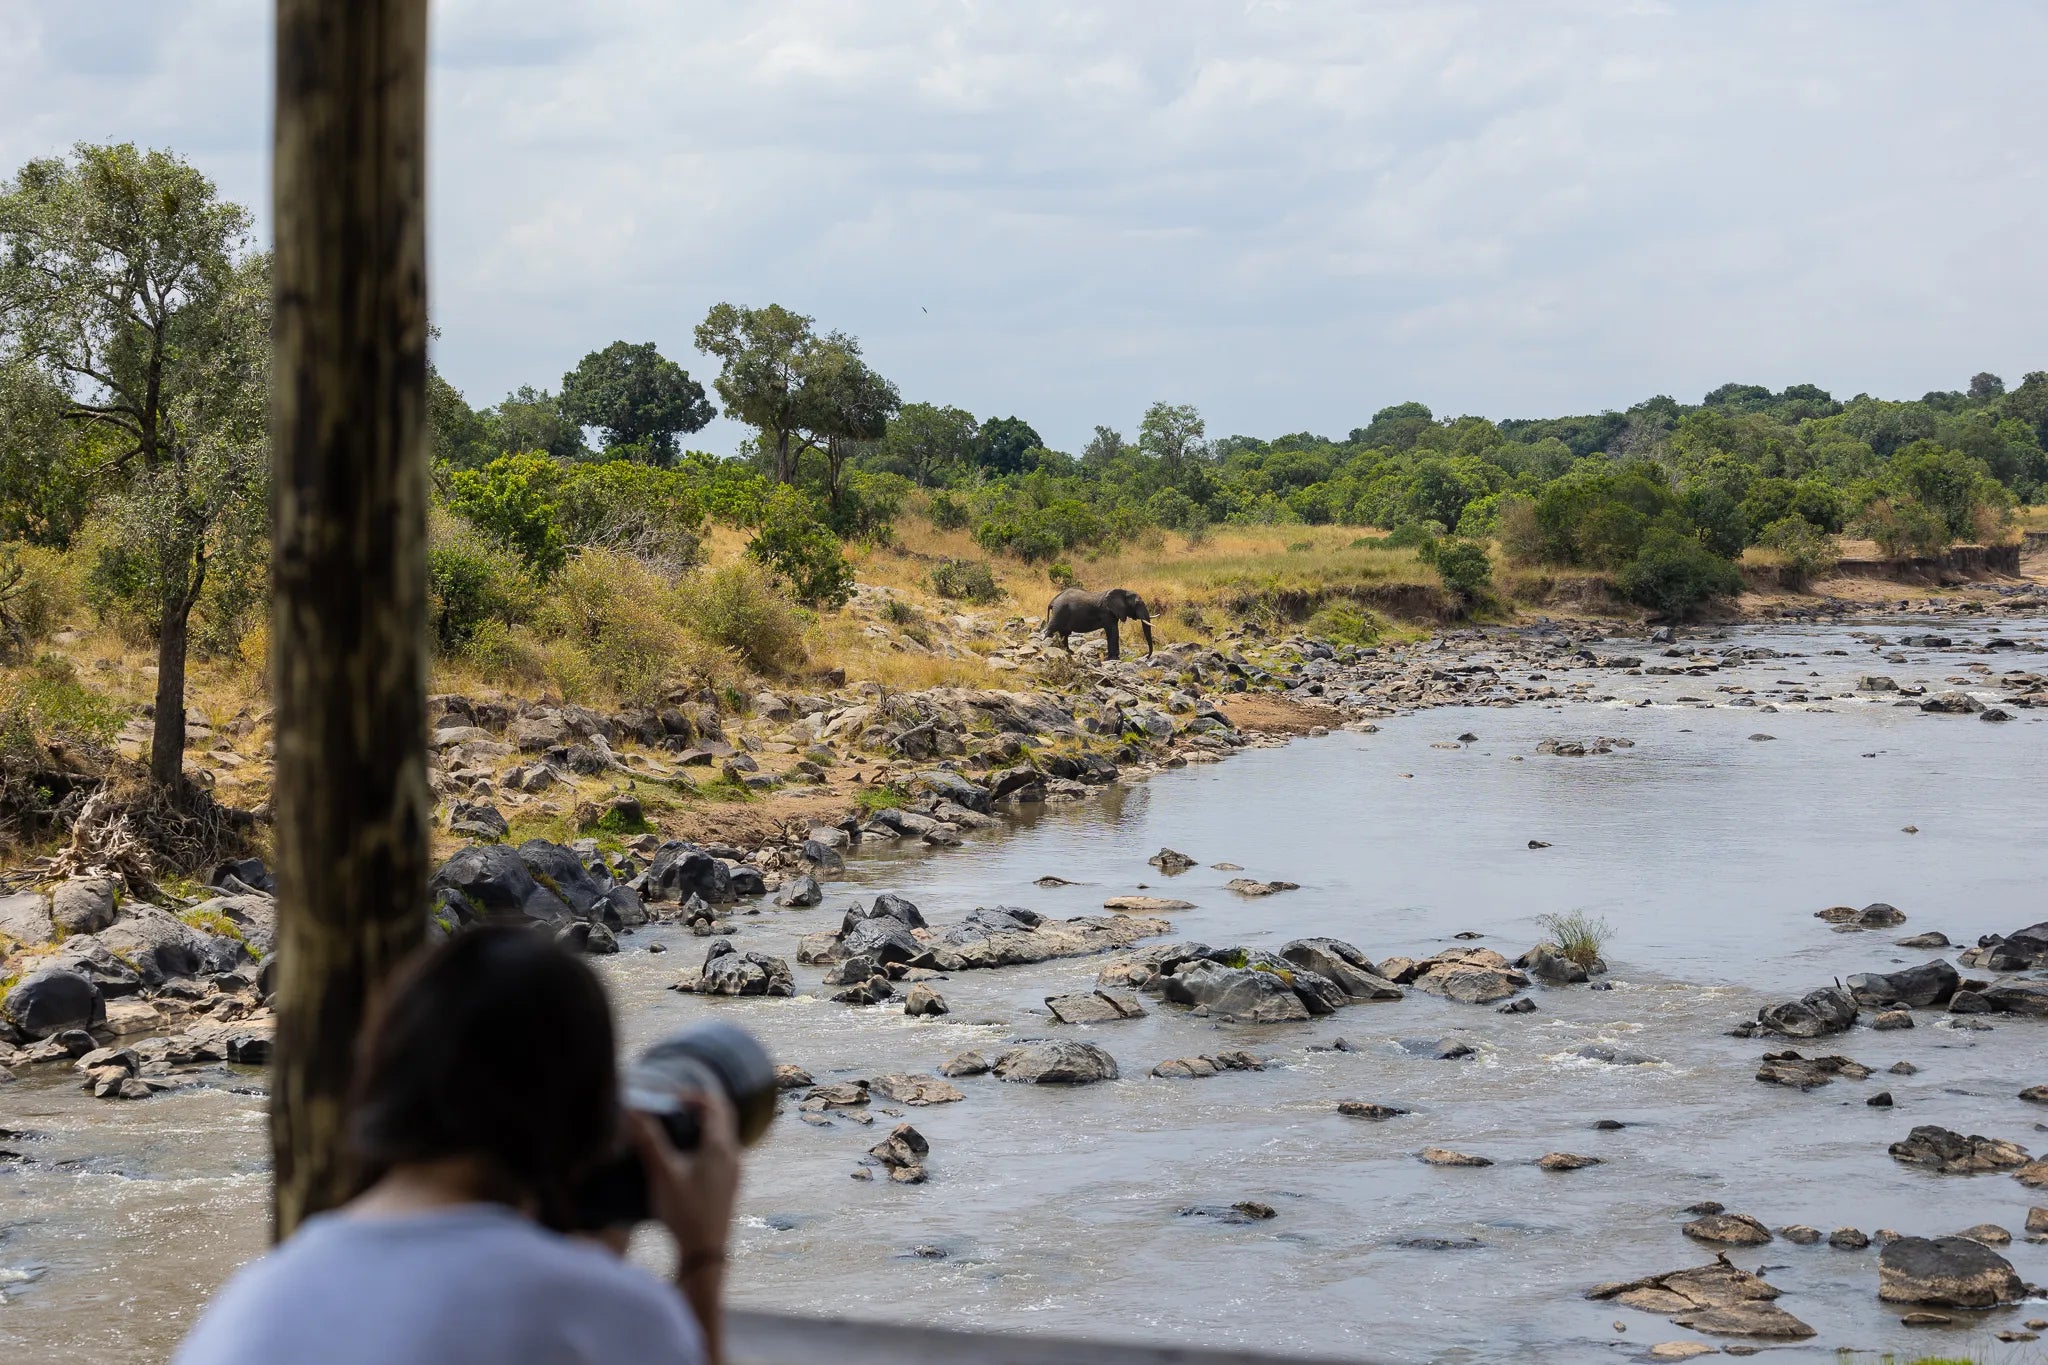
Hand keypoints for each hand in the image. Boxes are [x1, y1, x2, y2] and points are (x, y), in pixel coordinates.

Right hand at [628, 1092, 740, 1269]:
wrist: (705, 1254)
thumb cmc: (685, 1212)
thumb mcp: (663, 1173)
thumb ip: (649, 1140)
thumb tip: (634, 1111)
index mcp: (720, 1146)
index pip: (715, 1103)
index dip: (692, 1095)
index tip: (669, 1100)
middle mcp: (733, 1154)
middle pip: (722, 1117)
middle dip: (699, 1108)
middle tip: (673, 1109)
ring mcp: (734, 1171)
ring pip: (723, 1136)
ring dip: (702, 1127)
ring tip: (675, 1132)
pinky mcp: (730, 1186)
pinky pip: (721, 1153)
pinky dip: (705, 1144)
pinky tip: (684, 1159)